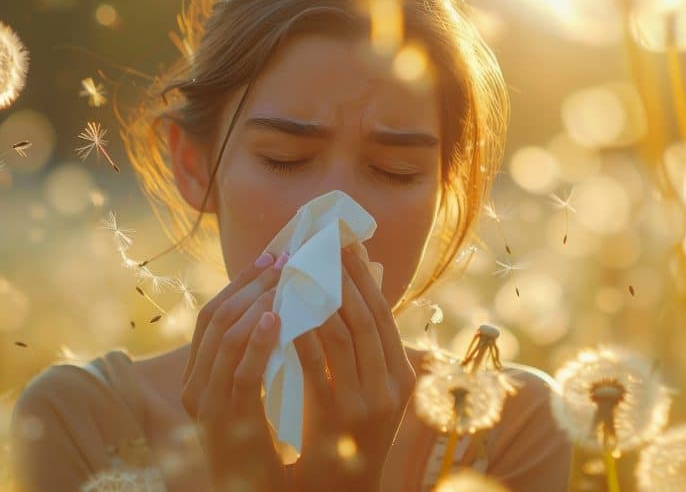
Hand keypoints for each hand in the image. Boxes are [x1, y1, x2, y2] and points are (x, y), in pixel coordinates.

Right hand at [180, 251, 288, 490]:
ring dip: (258, 304)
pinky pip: (241, 374)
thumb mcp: (258, 393)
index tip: (273, 256)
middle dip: (251, 285)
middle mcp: (195, 385)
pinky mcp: (226, 423)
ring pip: (225, 339)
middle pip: (215, 319)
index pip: (213, 315)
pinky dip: (258, 343)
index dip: (242, 282)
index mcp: (199, 375)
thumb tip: (291, 306)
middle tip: (285, 261)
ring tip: (286, 282)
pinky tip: (279, 320)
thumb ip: (263, 355)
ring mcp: (206, 404)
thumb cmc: (265, 446)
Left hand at [291, 246, 416, 490]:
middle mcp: (391, 386)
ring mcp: (367, 402)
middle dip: (343, 277)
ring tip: (299, 269)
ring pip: (343, 334)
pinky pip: (316, 363)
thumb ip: (363, 355)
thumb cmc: (346, 440)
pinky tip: (283, 313)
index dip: (365, 277)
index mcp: (402, 376)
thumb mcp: (366, 394)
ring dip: (319, 298)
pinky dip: (300, 333)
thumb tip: (345, 298)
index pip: (385, 315)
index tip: (346, 245)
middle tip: (321, 245)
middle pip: (366, 317)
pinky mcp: (336, 417)